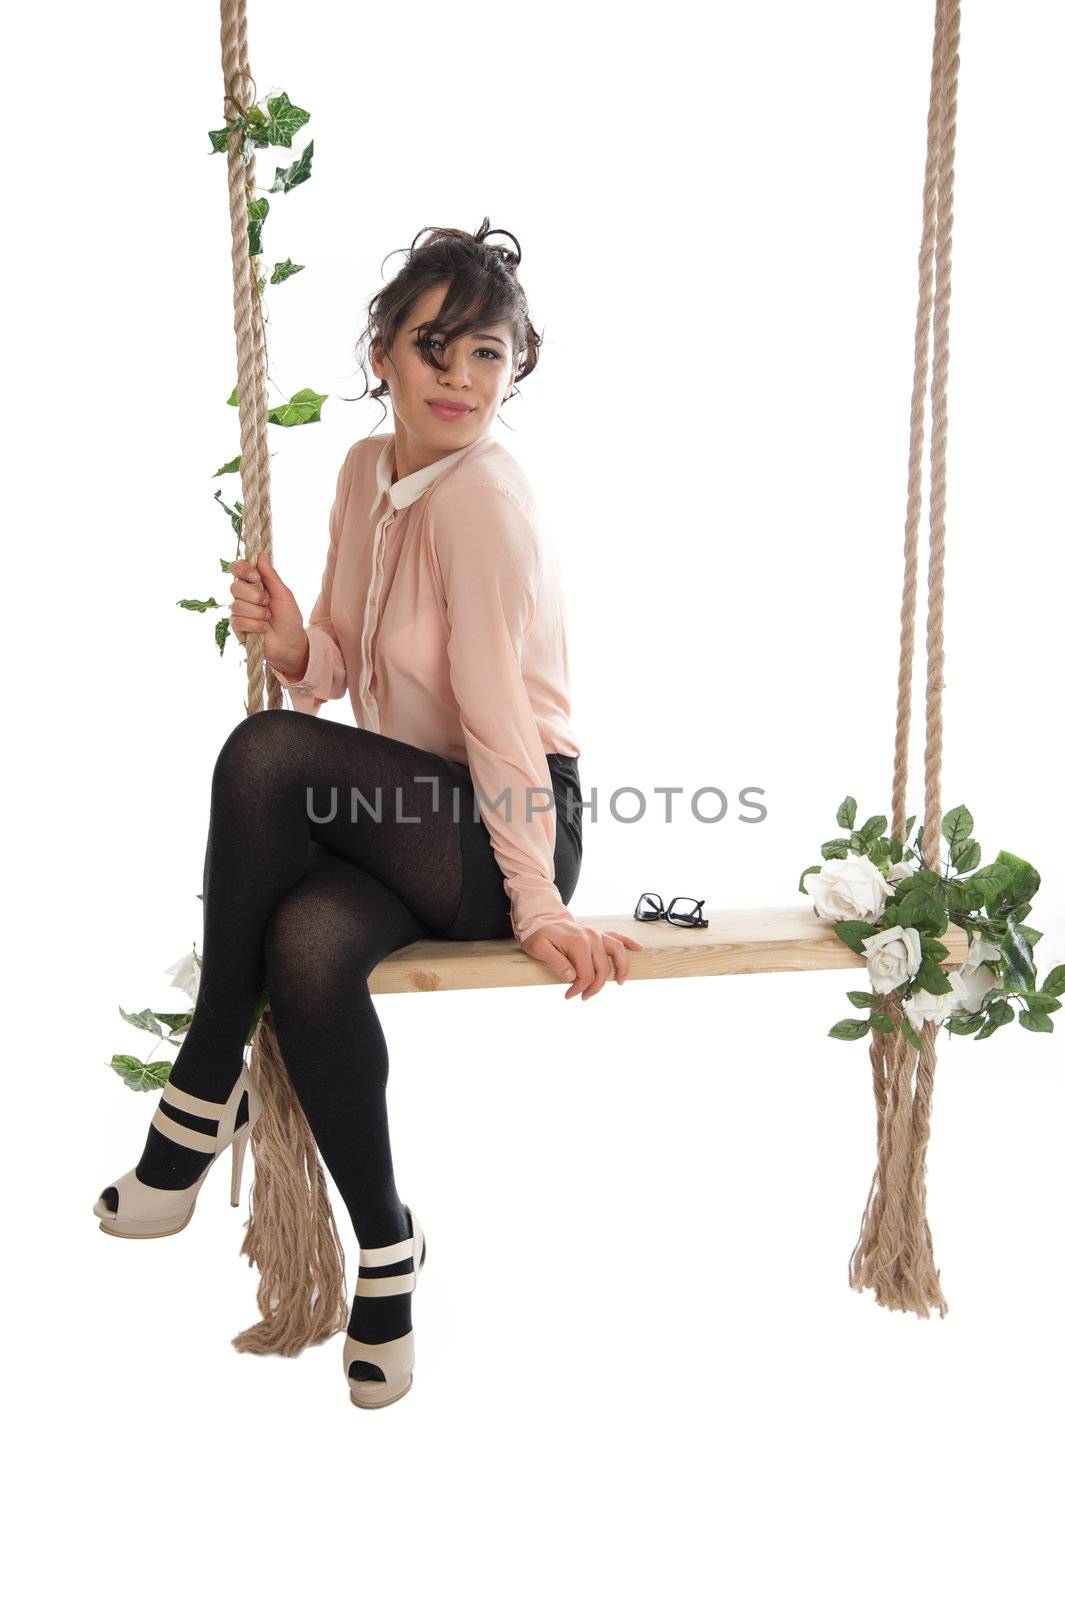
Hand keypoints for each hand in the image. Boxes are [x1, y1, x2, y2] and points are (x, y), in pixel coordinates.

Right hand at [228, 550, 306, 673]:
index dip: (242, 569)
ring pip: (237, 605)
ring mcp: (238, 611)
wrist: (291, 643)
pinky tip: (263, 629)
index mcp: (254, 583)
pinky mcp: (237, 628)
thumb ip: (271, 575)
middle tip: (267, 602)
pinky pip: (238, 620)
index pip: (237, 568)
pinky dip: (255, 625)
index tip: (255, 576)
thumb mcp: (283, 593)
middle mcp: (243, 595)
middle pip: (235, 586)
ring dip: (258, 613)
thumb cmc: (289, 618)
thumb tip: (261, 554)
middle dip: (255, 595)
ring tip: (268, 618)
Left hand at [519, 920, 643, 1000]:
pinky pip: (617, 937)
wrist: (540, 920)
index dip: (579, 988)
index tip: (569, 996)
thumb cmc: (538, 935)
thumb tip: (572, 977)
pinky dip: (629, 942)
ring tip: (620, 983)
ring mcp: (596, 934)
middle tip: (584, 997)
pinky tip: (638, 949)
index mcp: (579, 942)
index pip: (586, 974)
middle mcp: (592, 937)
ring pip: (617, 953)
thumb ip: (557, 963)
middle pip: (602, 968)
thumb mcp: (540, 949)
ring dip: (621, 968)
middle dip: (595, 987)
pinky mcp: (597, 934)